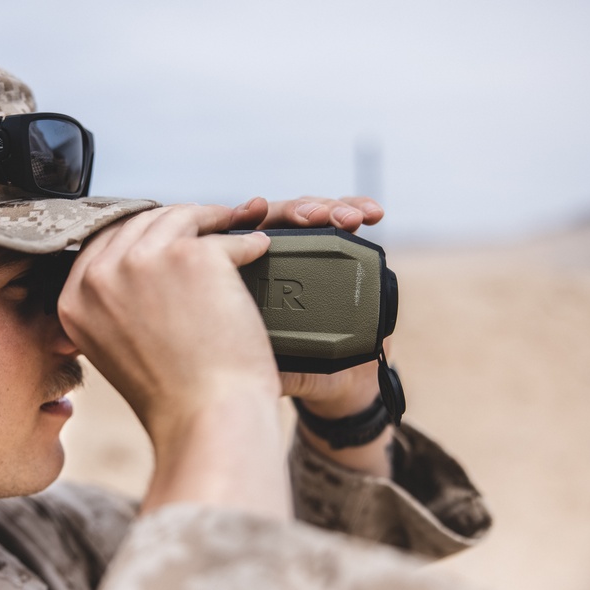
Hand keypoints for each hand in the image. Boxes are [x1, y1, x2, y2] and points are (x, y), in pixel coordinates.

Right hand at [58, 204, 279, 432]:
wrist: (206, 420)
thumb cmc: (174, 397)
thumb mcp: (116, 349)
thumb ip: (114, 303)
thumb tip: (140, 261)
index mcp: (73, 301)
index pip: (104, 242)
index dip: (141, 235)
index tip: (168, 236)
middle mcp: (99, 276)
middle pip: (141, 222)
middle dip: (178, 223)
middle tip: (208, 227)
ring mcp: (141, 262)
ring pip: (181, 216)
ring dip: (212, 221)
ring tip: (234, 229)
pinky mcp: (188, 255)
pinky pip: (223, 235)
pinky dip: (245, 243)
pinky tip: (256, 249)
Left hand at [227, 195, 386, 411]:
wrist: (342, 381)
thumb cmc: (291, 368)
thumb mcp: (260, 362)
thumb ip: (241, 351)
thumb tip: (220, 344)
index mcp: (247, 274)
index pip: (240, 234)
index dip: (245, 217)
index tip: (255, 210)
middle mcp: (278, 255)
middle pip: (281, 217)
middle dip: (297, 210)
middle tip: (313, 217)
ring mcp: (313, 250)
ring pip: (315, 213)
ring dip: (331, 208)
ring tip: (348, 219)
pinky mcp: (347, 251)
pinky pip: (349, 220)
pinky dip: (358, 209)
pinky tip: (370, 213)